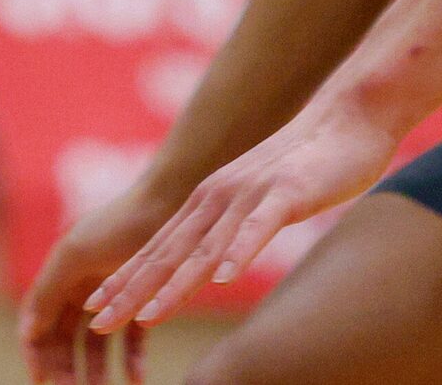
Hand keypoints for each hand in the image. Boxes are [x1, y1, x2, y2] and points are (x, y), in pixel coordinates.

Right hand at [19, 181, 174, 383]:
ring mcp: (110, 293)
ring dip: (97, 370)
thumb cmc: (121, 223)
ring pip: (95, 343)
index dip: (36, 354)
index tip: (41, 384)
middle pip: (65, 339)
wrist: (170, 200)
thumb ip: (48, 289)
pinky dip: (130, 358)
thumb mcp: (75, 252)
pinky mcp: (140, 298)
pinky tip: (136, 378)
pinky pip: (130, 337)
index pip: (38, 324)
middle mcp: (80, 286)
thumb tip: (28, 331)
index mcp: (60, 275)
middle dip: (66, 368)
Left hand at [85, 100, 397, 331]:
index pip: (158, 248)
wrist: (348, 117)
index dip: (124, 280)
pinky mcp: (286, 192)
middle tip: (98, 323)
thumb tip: (214, 264)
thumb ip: (233, 228)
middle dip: (131, 291)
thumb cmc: (307, 165)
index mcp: (209, 201)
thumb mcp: (257, 201)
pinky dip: (239, 254)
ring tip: (146, 317)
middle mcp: (218, 196)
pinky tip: (223, 281)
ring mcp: (250, 194)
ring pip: (205, 248)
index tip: (93, 310)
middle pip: (168, 253)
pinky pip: (258, 228)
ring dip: (173, 285)